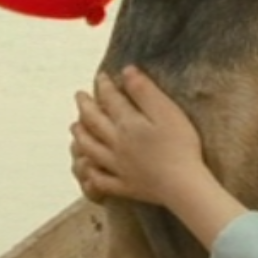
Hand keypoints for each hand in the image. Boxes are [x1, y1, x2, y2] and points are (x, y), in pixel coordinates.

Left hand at [72, 68, 208, 209]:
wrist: (183, 185)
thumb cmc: (181, 146)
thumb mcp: (167, 112)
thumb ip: (145, 91)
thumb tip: (126, 71)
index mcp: (128, 124)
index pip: (110, 99)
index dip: (104, 86)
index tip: (100, 76)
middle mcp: (116, 143)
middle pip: (94, 122)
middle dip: (85, 107)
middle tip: (79, 96)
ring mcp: (118, 166)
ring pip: (90, 149)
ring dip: (80, 136)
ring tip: (75, 128)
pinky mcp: (125, 186)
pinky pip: (100, 180)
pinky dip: (90, 173)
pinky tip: (87, 169)